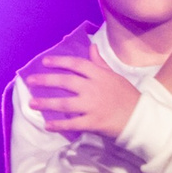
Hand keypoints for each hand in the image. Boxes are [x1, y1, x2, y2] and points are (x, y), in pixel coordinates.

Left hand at [26, 49, 143, 138]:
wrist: (141, 118)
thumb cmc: (127, 96)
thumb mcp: (114, 75)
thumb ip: (100, 63)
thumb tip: (91, 47)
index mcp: (99, 75)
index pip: (76, 64)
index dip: (59, 62)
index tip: (44, 62)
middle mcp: (93, 88)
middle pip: (65, 82)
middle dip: (45, 81)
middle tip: (30, 81)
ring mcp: (92, 106)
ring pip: (64, 104)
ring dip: (46, 103)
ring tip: (32, 103)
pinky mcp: (93, 122)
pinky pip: (72, 123)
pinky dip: (59, 125)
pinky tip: (47, 125)